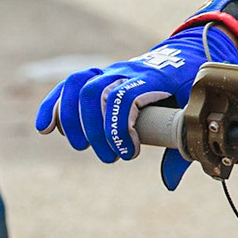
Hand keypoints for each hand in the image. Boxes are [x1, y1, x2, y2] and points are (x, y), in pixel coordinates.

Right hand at [35, 25, 237, 189]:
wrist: (185, 54)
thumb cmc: (190, 87)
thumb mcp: (193, 111)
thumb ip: (182, 145)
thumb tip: (168, 183)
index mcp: (152, 78)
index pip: (123, 97)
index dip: (120, 128)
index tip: (130, 153)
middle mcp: (126, 71)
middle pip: (95, 91)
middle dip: (96, 129)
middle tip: (109, 157)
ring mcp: (109, 71)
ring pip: (77, 84)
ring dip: (71, 119)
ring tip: (81, 147)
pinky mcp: (98, 77)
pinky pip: (68, 85)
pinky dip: (53, 105)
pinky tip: (44, 128)